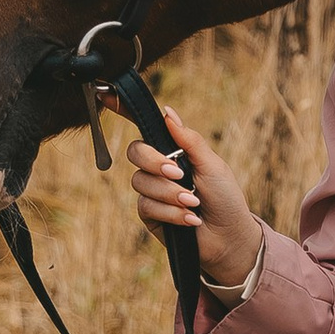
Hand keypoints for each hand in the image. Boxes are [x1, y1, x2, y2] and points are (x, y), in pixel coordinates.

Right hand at [124, 114, 262, 293]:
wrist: (229, 238)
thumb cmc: (226, 199)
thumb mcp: (212, 165)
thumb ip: (189, 140)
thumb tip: (167, 112)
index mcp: (174, 150)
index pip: (145, 127)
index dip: (123, 110)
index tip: (105, 95)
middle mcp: (159, 167)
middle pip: (135, 152)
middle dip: (155, 162)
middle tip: (179, 174)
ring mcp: (152, 191)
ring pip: (141, 182)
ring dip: (170, 194)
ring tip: (194, 204)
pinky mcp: (150, 215)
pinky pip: (146, 206)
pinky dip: (171, 213)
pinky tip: (191, 220)